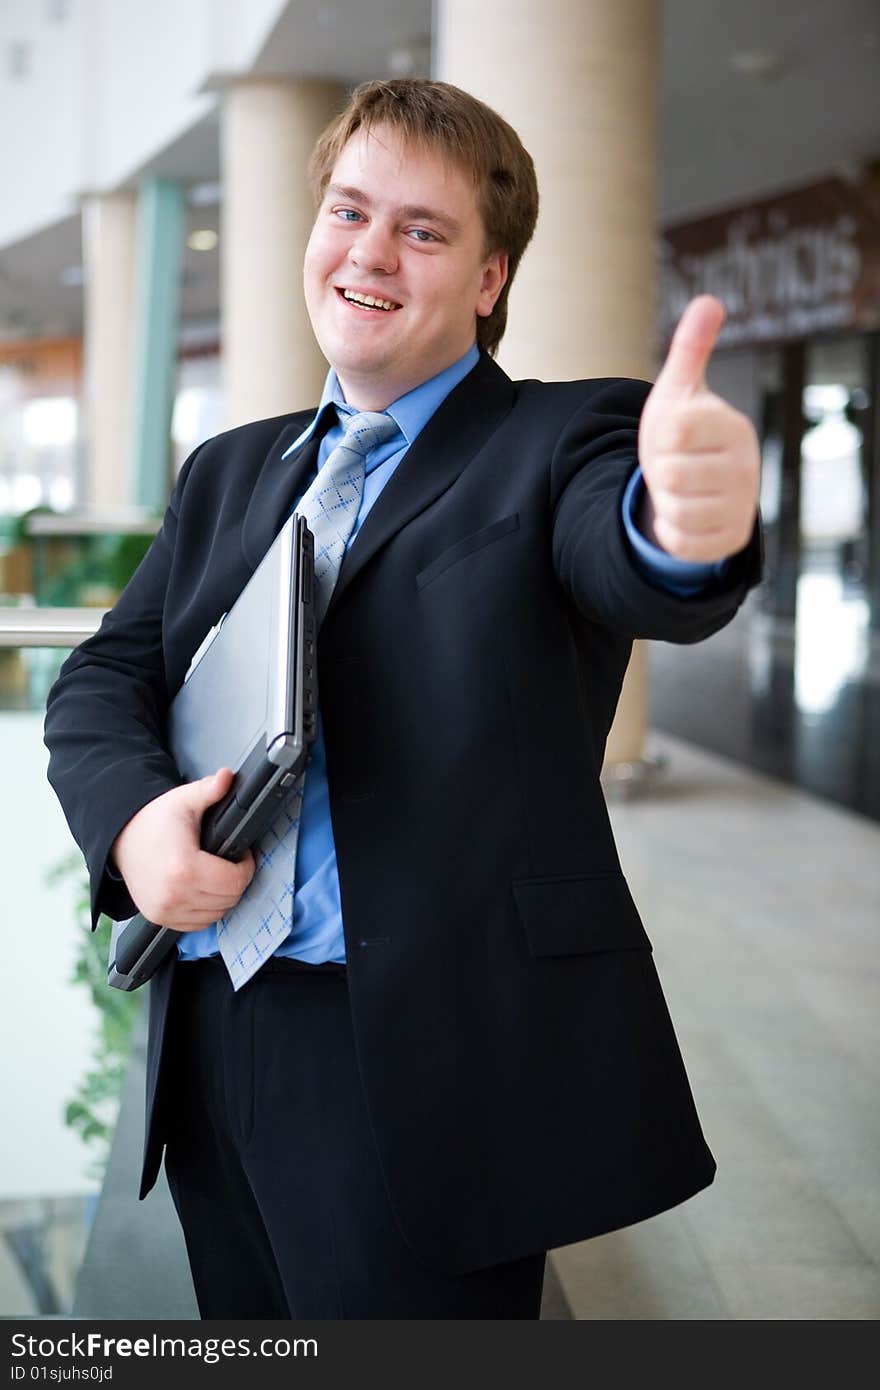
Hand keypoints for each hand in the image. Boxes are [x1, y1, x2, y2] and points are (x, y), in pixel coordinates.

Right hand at [110, 767, 255, 930]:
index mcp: (184, 868)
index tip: (240, 854)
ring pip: (216, 914)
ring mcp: (165, 909)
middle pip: (229, 899)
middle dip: (236, 880)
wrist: (121, 837)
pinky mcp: (159, 917)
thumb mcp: (184, 800)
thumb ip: (209, 790)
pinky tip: (203, 889)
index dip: (246, 866)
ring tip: (216, 874)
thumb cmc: (153, 820)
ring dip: (222, 897)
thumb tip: (227, 777)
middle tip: (229, 862)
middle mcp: (173, 894)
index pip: (235, 881)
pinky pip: (198, 924)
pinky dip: (206, 910)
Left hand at [637, 295, 759, 562]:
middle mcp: (746, 468)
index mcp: (734, 427)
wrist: (698, 486)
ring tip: (678, 488)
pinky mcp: (728, 541)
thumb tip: (708, 301)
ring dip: (663, 500)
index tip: (673, 435)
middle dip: (659, 470)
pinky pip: (678, 540)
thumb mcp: (680, 391)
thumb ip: (690, 349)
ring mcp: (741, 507)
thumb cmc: (684, 433)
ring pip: (672, 508)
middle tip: (674, 465)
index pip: (676, 430)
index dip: (660, 435)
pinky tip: (682, 514)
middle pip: (668, 473)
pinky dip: (669, 529)